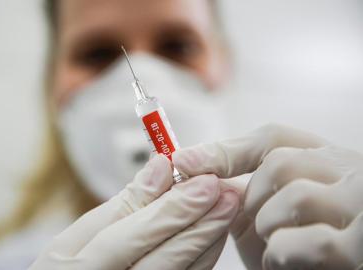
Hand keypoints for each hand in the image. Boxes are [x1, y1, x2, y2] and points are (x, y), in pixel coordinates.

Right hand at [29, 154, 238, 269]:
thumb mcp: (76, 237)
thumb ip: (122, 204)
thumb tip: (160, 168)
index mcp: (85, 267)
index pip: (135, 236)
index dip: (173, 209)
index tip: (204, 181)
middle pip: (166, 259)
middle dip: (201, 224)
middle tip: (228, 193)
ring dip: (208, 241)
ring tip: (227, 208)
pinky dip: (201, 259)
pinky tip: (212, 235)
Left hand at [173, 124, 362, 269]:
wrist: (320, 268)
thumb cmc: (293, 241)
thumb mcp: (264, 208)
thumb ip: (238, 187)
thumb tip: (187, 165)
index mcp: (322, 158)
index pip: (272, 137)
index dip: (224, 150)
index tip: (183, 163)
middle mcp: (349, 171)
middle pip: (281, 162)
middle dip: (251, 198)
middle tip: (253, 223)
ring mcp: (361, 205)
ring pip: (297, 196)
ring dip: (266, 226)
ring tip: (270, 243)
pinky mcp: (362, 246)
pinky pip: (313, 241)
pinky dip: (283, 253)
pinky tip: (282, 259)